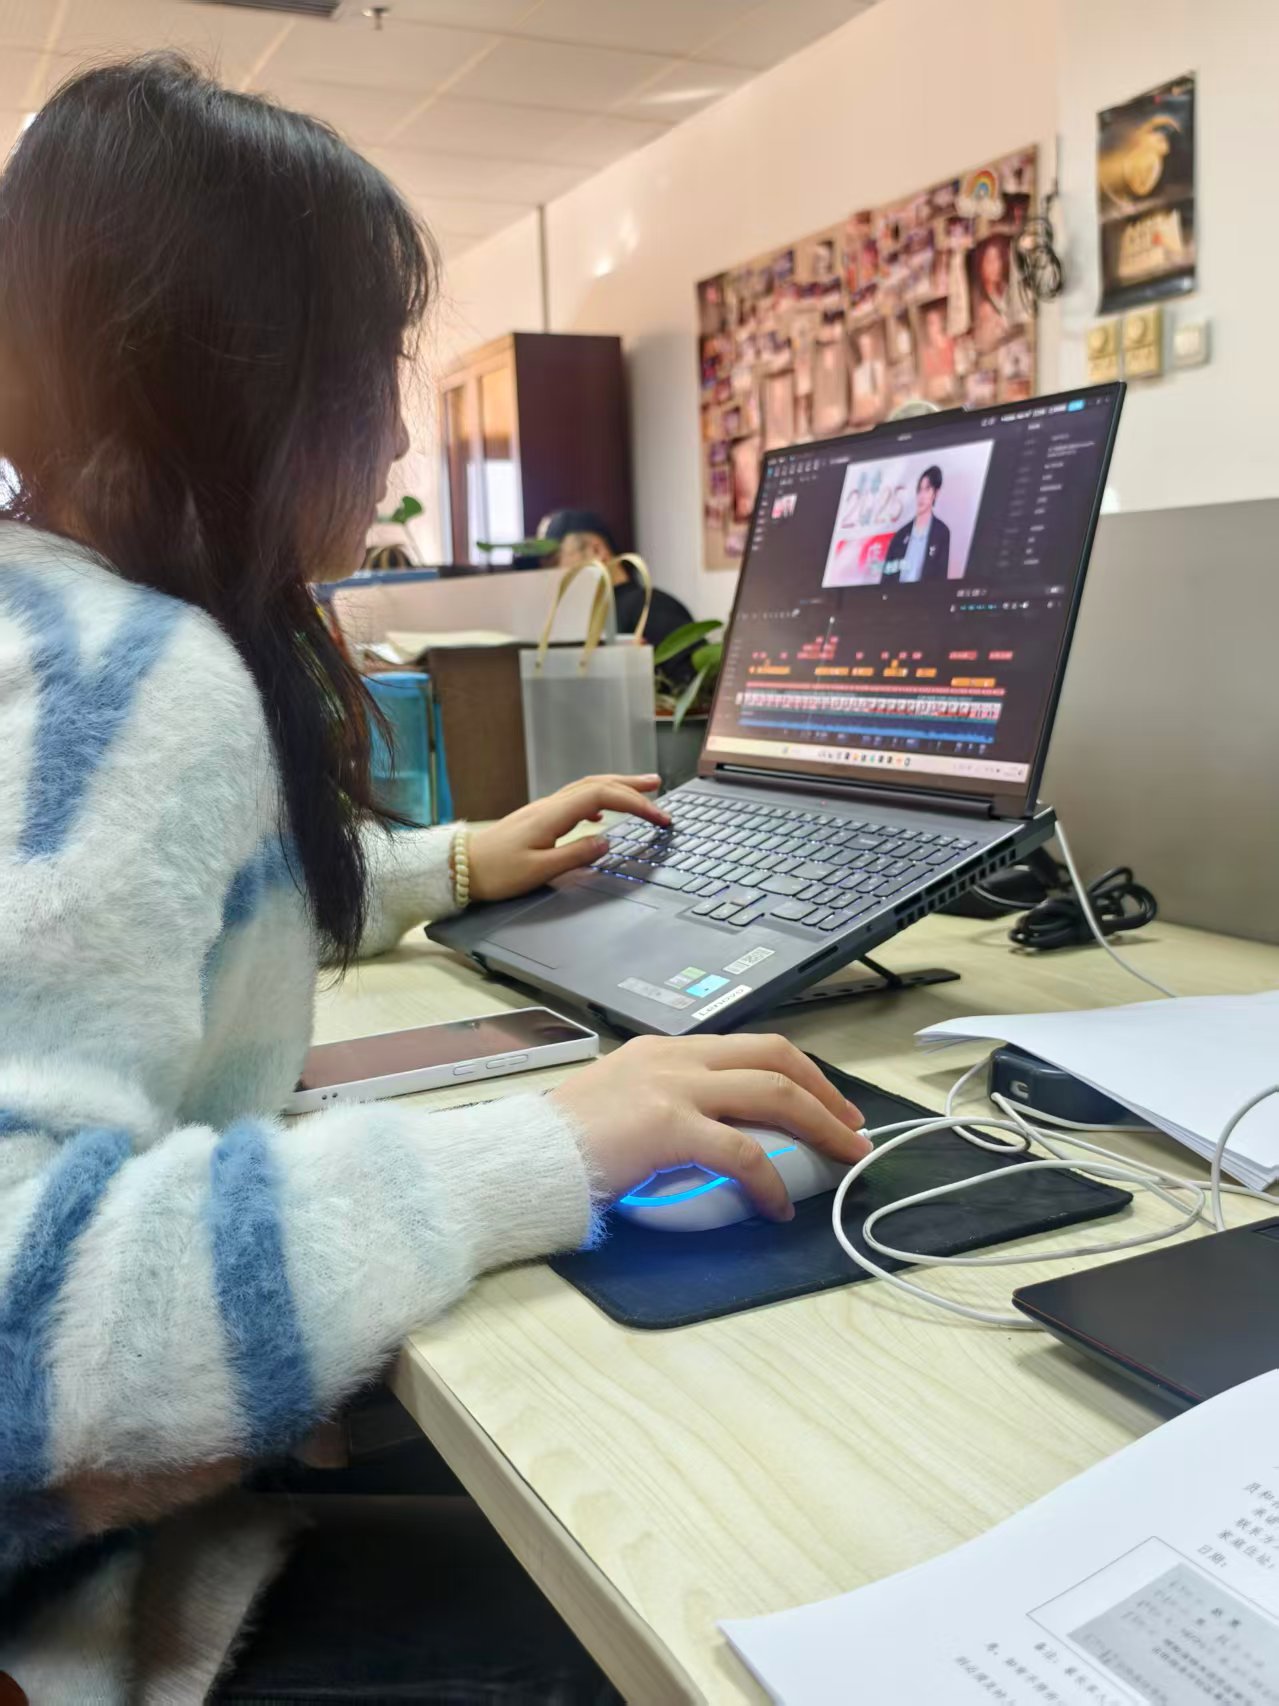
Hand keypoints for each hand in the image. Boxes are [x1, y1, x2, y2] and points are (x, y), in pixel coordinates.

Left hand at [467, 774, 668, 903]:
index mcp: (553, 815)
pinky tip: (603, 816)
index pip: (604, 797)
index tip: (658, 817)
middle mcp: (550, 805)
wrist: (461, 867)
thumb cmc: (496, 872)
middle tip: (659, 787)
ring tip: (640, 791)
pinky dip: (597, 800)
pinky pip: (576, 800)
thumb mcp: (539, 870)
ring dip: (617, 787)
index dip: (636, 803)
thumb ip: (576, 855)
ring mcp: (544, 809)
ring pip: (587, 788)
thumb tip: (606, 841)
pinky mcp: (539, 818)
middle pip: (598, 784)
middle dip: (632, 785)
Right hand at [550, 1034, 869, 1220]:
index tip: (824, 1101)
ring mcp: (673, 1087)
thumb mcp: (619, 1101)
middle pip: (774, 1057)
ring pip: (772, 1092)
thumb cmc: (564, 1143)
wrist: (523, 1157)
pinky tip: (778, 1206)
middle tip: (852, 1127)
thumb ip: (663, 1104)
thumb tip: (708, 1134)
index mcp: (664, 1049)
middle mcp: (674, 1057)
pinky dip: (770, 1180)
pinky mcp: (668, 1126)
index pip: (748, 1046)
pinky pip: (740, 1150)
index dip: (798, 1072)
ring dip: (819, 1125)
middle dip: (824, 1091)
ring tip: (843, 1158)